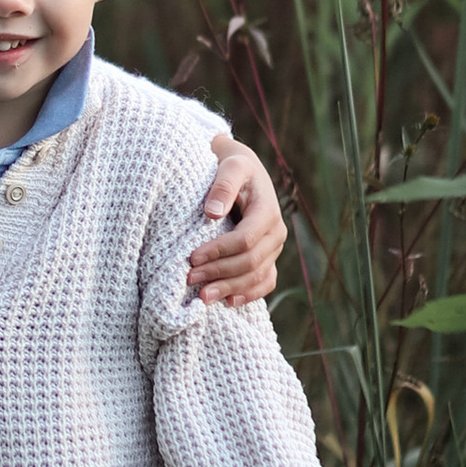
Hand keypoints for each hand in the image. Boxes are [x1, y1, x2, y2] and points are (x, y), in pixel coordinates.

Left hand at [187, 132, 287, 307]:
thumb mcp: (230, 165)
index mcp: (268, 210)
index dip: (219, 251)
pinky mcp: (268, 258)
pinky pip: (264, 282)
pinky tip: (228, 301)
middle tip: (189, 279)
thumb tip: (213, 212)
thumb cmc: (232, 165)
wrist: (243, 169)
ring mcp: (273, 248)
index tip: (192, 257)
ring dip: (229, 288)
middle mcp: (275, 232)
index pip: (245, 239)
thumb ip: (223, 184)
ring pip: (256, 276)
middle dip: (219, 272)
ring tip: (202, 297)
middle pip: (250, 262)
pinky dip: (248, 294)